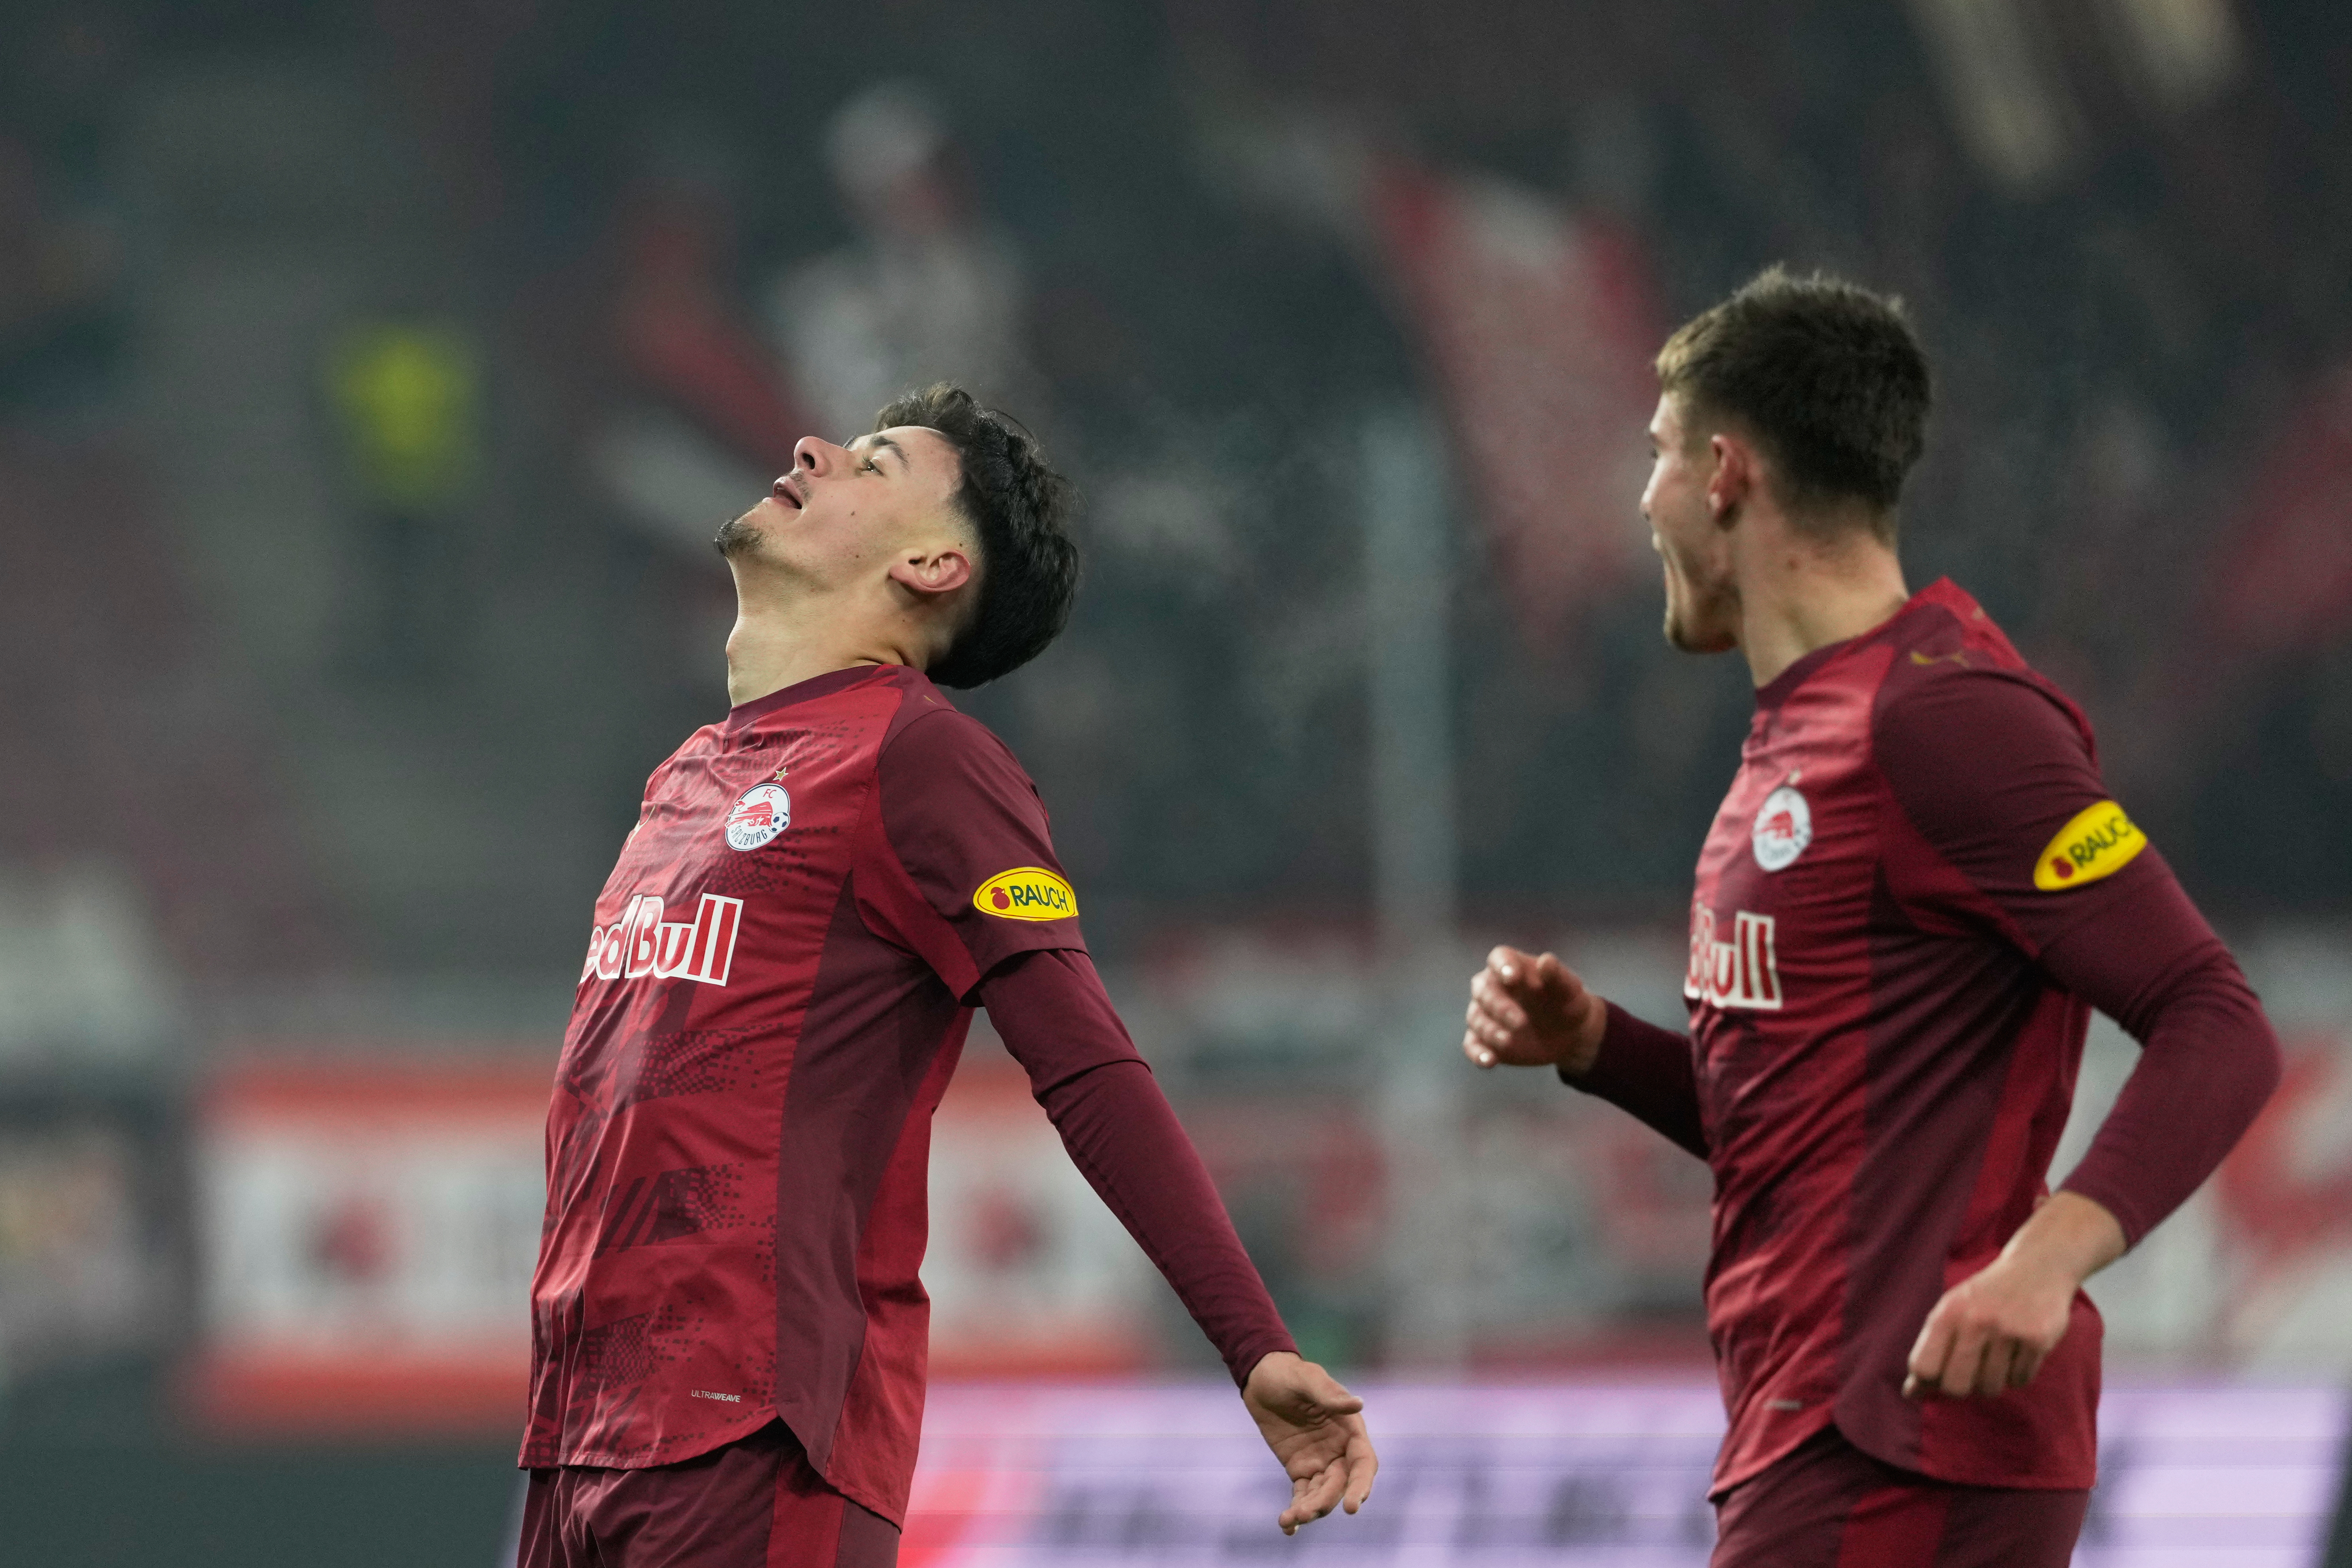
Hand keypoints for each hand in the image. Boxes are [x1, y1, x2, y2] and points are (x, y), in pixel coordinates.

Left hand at [1240, 1351, 1377, 1534]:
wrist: (1261, 1379)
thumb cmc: (1289, 1374)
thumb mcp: (1307, 1379)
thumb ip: (1329, 1395)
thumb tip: (1357, 1405)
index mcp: (1350, 1429)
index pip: (1363, 1462)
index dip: (1361, 1485)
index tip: (1352, 1507)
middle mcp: (1339, 1450)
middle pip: (1342, 1484)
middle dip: (1327, 1501)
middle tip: (1306, 1512)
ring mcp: (1320, 1462)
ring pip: (1322, 1494)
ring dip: (1310, 1510)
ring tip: (1290, 1519)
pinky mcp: (1300, 1469)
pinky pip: (1302, 1494)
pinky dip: (1296, 1510)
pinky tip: (1286, 1526)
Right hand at [1462, 946, 1606, 1076]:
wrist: (1567, 1034)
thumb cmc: (1566, 1002)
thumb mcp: (1569, 989)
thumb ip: (1558, 975)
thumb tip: (1546, 961)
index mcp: (1512, 966)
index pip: (1499, 958)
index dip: (1503, 966)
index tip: (1513, 978)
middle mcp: (1492, 987)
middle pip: (1483, 990)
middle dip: (1499, 1006)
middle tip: (1521, 1022)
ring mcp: (1485, 1014)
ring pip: (1477, 1018)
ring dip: (1491, 1030)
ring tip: (1509, 1041)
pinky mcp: (1483, 1039)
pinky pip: (1472, 1045)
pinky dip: (1477, 1053)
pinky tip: (1489, 1061)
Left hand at [1903, 1192, 2125, 1399]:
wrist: (2037, 1268)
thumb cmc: (1985, 1297)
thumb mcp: (1951, 1311)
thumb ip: (1930, 1349)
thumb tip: (1910, 1393)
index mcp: (1947, 1313)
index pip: (1923, 1367)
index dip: (1927, 1381)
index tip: (1938, 1376)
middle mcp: (1975, 1321)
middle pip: (1956, 1387)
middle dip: (1961, 1388)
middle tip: (1970, 1373)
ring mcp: (2008, 1331)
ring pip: (1990, 1388)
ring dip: (1991, 1381)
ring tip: (1996, 1357)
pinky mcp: (2037, 1340)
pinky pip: (2019, 1381)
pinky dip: (2016, 1374)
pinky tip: (2018, 1351)